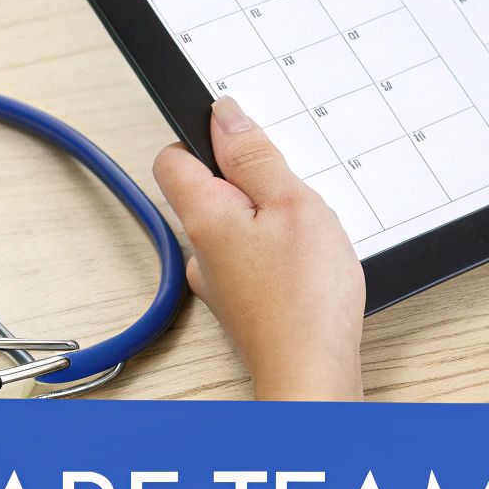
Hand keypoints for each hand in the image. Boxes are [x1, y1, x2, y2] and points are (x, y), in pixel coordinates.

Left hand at [152, 98, 364, 400]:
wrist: (314, 370)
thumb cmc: (304, 297)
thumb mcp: (291, 203)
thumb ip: (255, 158)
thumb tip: (225, 118)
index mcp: (203, 217)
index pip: (174, 157)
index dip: (206, 138)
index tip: (244, 135)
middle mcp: (201, 252)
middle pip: (210, 193)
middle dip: (249, 180)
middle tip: (291, 188)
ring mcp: (221, 284)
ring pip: (236, 229)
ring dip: (269, 220)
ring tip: (307, 230)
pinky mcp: (246, 306)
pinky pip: (254, 260)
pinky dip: (279, 253)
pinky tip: (310, 263)